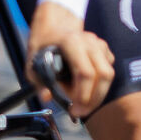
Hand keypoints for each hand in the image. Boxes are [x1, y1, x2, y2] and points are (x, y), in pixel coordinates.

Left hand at [26, 1, 115, 117]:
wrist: (53, 27)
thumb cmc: (42, 45)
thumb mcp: (32, 63)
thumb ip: (38, 82)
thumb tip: (47, 97)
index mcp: (71, 43)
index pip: (85, 73)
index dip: (83, 95)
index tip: (74, 109)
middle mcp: (88, 42)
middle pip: (103, 75)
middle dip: (94, 99)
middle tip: (81, 112)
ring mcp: (98, 44)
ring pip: (108, 74)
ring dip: (97, 93)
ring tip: (80, 99)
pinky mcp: (104, 49)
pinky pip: (108, 70)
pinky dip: (100, 84)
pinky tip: (85, 86)